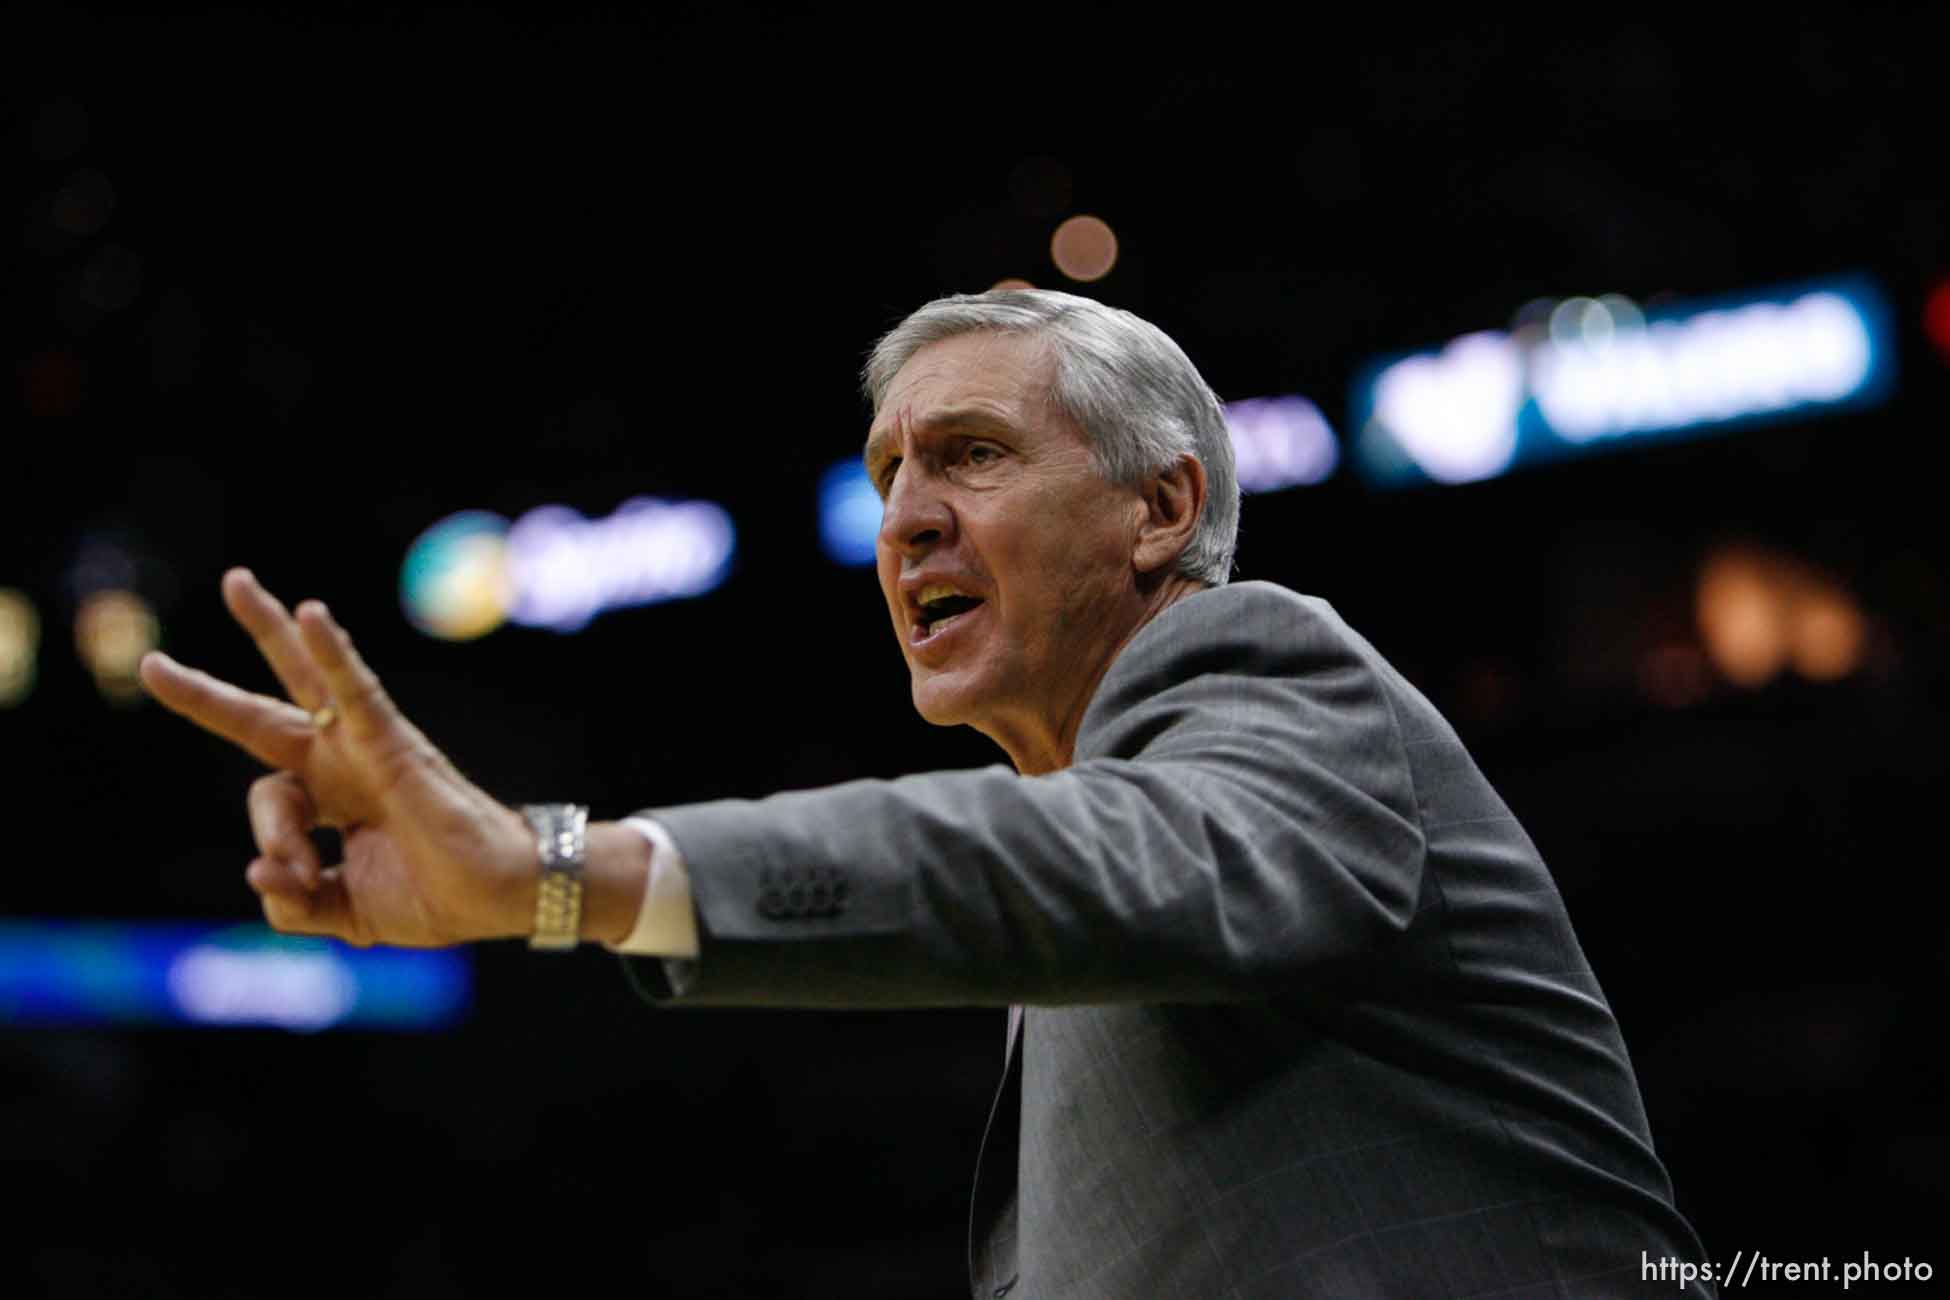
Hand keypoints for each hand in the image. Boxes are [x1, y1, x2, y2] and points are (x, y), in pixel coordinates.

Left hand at [141, 568, 535, 946]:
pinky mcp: (391, 740)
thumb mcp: (344, 911)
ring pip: (303, 679)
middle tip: (152, 663)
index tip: (289, 877)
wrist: (496, 895)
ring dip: (268, 630)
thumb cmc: (436, 897)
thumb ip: (293, 902)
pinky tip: (311, 612)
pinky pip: (354, 687)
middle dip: (208, 691)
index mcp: (330, 800)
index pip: (268, 801)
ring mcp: (363, 746)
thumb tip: (258, 872)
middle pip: (265, 712)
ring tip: (235, 584)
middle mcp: (340, 764)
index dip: (272, 843)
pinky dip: (332, 652)